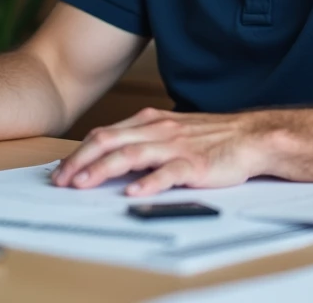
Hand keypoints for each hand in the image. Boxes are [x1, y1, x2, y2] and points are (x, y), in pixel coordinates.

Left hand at [50, 108, 267, 195]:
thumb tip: (114, 155)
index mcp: (151, 122)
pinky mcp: (195, 164)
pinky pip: (168, 173)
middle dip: (81, 160)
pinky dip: (148, 182)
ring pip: (131, 154)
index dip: (81, 151)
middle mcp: (158, 130)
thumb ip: (145, 140)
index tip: (63, 169)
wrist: (251, 137)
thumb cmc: (212, 137)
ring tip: (83, 183)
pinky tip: (133, 192)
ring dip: (103, 170)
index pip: (106, 134)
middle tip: (61, 179)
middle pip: (110, 141)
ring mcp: (176, 146)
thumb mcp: (172, 131)